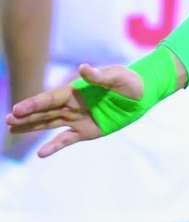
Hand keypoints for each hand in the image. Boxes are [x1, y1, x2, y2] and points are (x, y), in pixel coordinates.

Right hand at [4, 63, 141, 158]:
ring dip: (31, 127)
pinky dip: (54, 146)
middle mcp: (72, 105)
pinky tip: (41, 153)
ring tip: (12, 130)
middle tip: (8, 120)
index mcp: (76, 90)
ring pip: (49, 124)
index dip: (34, 103)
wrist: (142, 94)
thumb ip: (99, 76)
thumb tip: (83, 68)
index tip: (17, 109)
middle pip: (45, 111)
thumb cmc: (129, 81)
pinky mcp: (85, 131)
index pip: (51, 98)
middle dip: (26, 116)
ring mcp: (77, 119)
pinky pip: (66, 139)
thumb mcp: (117, 76)